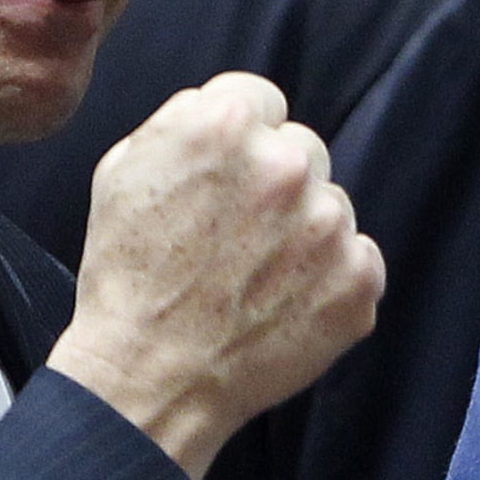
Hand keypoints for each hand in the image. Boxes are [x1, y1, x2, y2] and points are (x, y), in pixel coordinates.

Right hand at [46, 71, 384, 477]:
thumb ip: (181, 120)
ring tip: (252, 276)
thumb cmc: (128, 278)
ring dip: (303, 231)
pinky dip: (328, 279)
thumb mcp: (123, 169)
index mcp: (226, 125)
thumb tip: (221, 107)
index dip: (239, 140)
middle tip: (235, 233)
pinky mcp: (357, 280)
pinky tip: (282, 302)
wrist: (148, 379)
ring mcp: (329, 225)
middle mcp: (286, 165)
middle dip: (274, 182)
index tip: (225, 176)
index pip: (263, 100)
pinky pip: (356, 258)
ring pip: (329, 205)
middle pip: (301, 150)